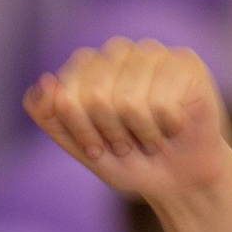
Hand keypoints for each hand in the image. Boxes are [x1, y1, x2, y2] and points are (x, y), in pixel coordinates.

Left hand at [24, 39, 228, 202]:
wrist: (178, 179)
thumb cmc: (128, 160)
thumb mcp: (80, 146)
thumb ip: (50, 117)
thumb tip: (45, 82)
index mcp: (88, 65)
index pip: (68, 89)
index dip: (79, 128)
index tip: (95, 149)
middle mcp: (120, 52)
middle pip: (96, 95)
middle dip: (109, 134)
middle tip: (126, 145)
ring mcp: (153, 54)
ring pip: (128, 101)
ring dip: (139, 134)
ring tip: (150, 139)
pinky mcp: (186, 64)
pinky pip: (161, 103)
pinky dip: (165, 128)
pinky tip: (174, 127)